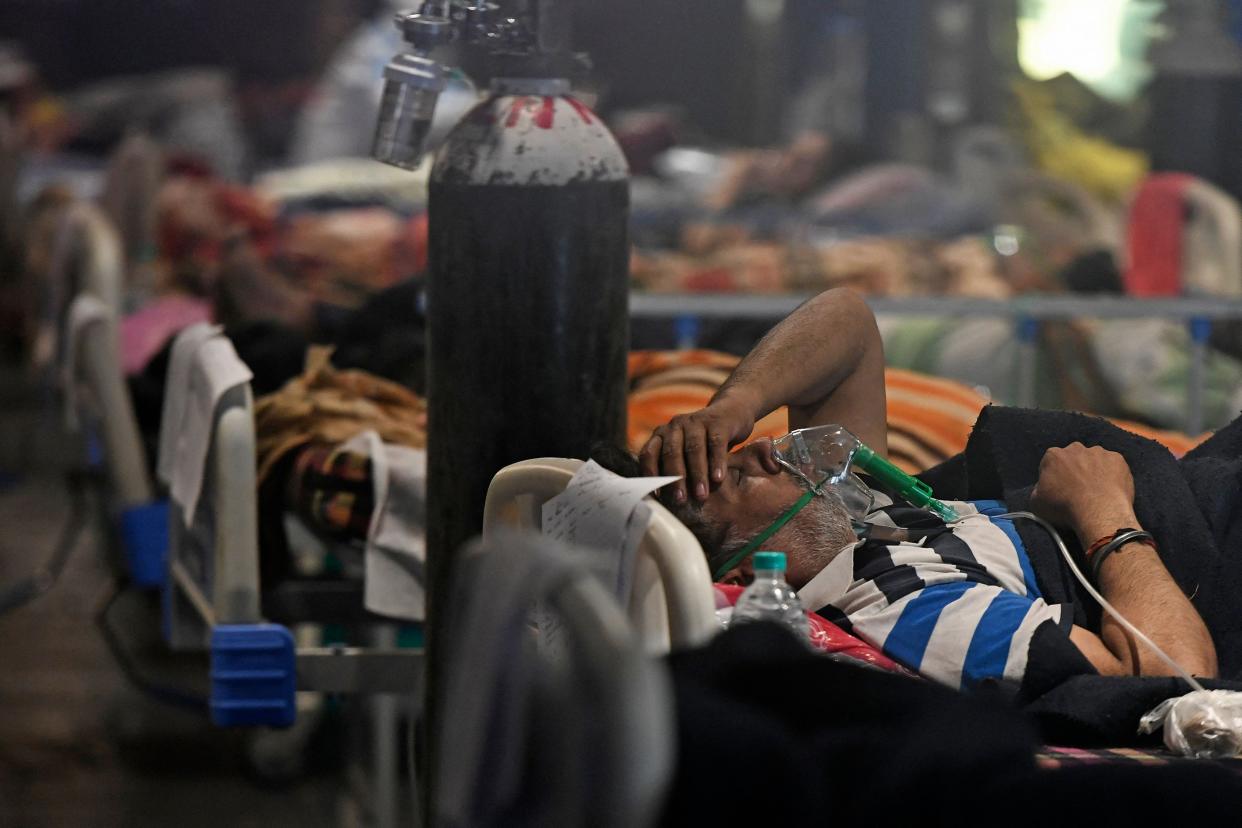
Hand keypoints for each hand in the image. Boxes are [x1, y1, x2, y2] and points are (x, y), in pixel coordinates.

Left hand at [638, 394, 757, 502]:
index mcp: (662, 435)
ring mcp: (696, 421)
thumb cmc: (703, 443)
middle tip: (681, 501)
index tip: (656, 497)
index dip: (650, 475)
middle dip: (675, 479)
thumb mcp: (684, 452)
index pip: (648, 454)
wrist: (731, 413)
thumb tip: (663, 503)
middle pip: (671, 453)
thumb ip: (673, 469)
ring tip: (701, 495)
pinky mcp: (717, 422)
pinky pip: (716, 443)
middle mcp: (675, 426)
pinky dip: (717, 462)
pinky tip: (719, 478)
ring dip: (697, 474)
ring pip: (694, 449)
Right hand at [1030, 443, 1135, 528]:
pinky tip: (1110, 489)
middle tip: (1079, 490)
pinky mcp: (1118, 459)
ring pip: (1094, 460)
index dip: (1054, 477)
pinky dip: (1112, 474)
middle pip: (1074, 458)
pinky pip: (1113, 465)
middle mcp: (1075, 448)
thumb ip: (1038, 489)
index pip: (1050, 464)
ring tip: (1097, 491)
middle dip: (1075, 470)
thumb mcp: (1036, 503)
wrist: (1098, 511)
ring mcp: (1099, 452)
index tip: (1059, 490)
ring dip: (1094, 471)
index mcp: (1053, 455)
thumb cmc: (1064, 507)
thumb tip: (1043, 487)